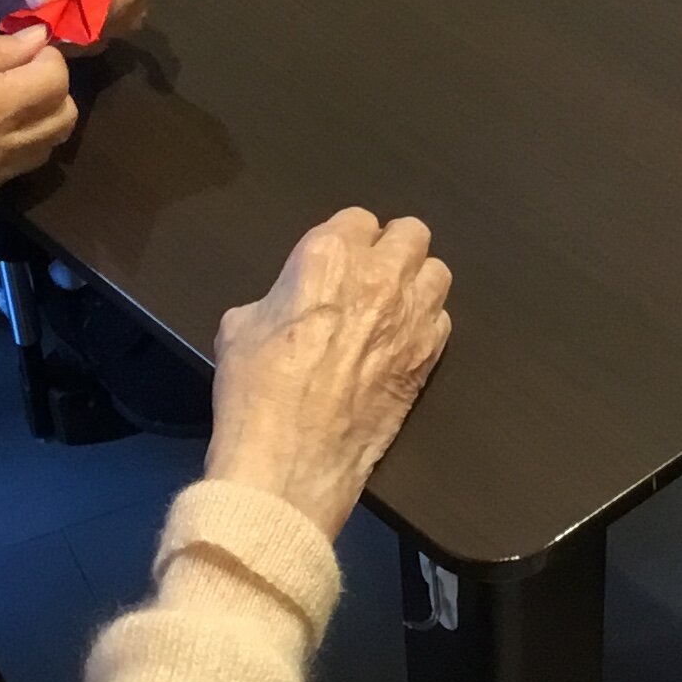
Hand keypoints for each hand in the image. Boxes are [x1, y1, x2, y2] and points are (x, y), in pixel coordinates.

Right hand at [0, 30, 77, 217]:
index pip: (55, 80)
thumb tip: (37, 40)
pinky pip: (9, 173)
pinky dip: (6, 149)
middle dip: (49, 89)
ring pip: (42, 150)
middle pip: (62, 120)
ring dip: (34, 121)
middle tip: (15, 71)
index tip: (22, 46)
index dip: (46, 55)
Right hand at [204, 209, 454, 536]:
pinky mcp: (429, 357)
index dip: (347, 240)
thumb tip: (289, 305)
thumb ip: (276, 298)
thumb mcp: (240, 326)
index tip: (338, 261)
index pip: (357, 219)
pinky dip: (425, 326)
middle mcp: (379, 276)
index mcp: (327, 256)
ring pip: (437, 272)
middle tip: (371, 276)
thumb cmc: (255, 392)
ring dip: (417, 282)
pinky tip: (400, 345)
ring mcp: (411, 317)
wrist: (288, 462)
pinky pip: (442, 320)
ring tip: (393, 307)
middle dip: (392, 248)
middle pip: (411, 233)